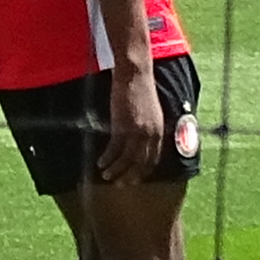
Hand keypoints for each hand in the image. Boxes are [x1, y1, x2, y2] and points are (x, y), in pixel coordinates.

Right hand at [98, 61, 174, 184]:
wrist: (135, 75)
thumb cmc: (140, 89)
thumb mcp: (149, 112)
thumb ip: (147, 127)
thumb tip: (138, 139)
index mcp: (159, 131)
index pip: (153, 159)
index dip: (143, 171)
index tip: (133, 178)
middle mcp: (151, 134)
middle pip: (141, 162)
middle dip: (130, 176)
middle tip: (120, 184)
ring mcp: (138, 131)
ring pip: (128, 159)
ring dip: (117, 170)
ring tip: (106, 176)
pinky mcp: (123, 126)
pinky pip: (115, 148)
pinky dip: (108, 158)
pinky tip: (100, 162)